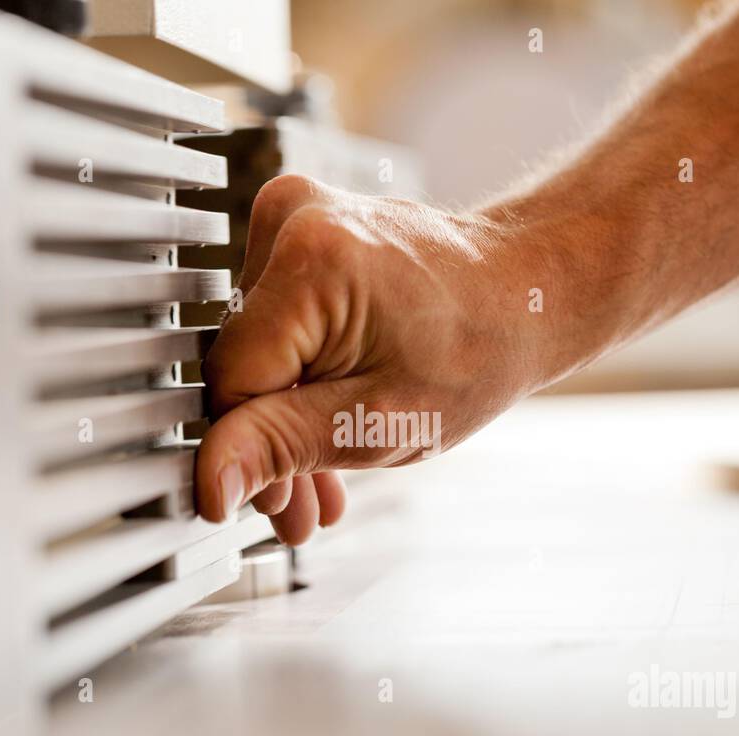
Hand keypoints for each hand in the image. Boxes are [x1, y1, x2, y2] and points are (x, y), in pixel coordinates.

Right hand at [195, 174, 563, 542]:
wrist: (528, 293)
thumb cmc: (481, 348)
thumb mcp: (379, 420)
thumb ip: (283, 445)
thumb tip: (211, 480)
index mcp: (310, 260)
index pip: (232, 380)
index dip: (245, 449)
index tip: (271, 501)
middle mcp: (294, 219)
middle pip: (245, 366)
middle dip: (271, 446)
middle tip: (298, 513)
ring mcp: (298, 219)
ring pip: (260, 353)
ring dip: (286, 422)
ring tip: (320, 489)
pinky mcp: (304, 232)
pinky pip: (278, 326)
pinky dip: (300, 381)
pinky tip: (324, 435)